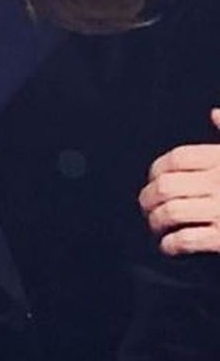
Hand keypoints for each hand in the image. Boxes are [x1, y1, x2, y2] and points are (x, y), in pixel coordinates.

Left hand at [140, 110, 219, 254]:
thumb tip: (214, 113)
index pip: (176, 159)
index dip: (156, 170)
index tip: (152, 180)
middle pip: (166, 186)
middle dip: (148, 199)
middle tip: (147, 209)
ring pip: (170, 213)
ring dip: (156, 223)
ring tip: (156, 228)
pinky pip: (187, 240)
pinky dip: (171, 245)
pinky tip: (170, 247)